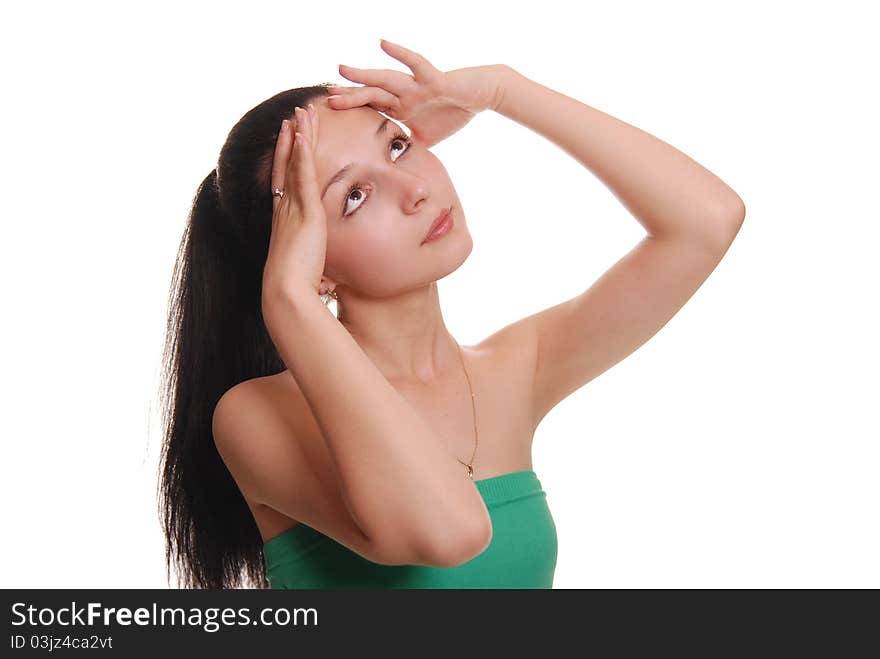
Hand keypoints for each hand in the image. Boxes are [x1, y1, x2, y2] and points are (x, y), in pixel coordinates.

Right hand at [263, 104, 328, 302]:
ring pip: (295, 165)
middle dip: (290, 139)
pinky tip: (302, 135)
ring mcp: (292, 210)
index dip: (287, 159)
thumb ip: (317, 265)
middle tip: (293, 115)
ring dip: (298, 137)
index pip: (285, 182)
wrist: (287, 295)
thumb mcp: (309, 271)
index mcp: (285, 222)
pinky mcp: (304, 214)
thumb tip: (328, 280)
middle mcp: (284, 211)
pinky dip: (301, 154)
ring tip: (301, 113)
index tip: (290, 139)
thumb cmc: (297, 288)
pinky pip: (302, 177)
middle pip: (287, 165)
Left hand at [327, 39, 507, 148]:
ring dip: (364, 76)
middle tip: (327, 98)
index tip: (329, 115)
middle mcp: (404, 94)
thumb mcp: (427, 137)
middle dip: (350, 96)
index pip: (371, 109)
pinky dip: (400, 54)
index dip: (352, 111)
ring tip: (342, 70)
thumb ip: (409, 147)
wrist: (479, 95)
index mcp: (401, 108)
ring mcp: (417, 86)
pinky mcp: (434, 80)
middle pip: (371, 94)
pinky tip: (382, 44)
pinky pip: (415, 64)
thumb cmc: (454, 112)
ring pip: (385, 80)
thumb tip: (397, 168)